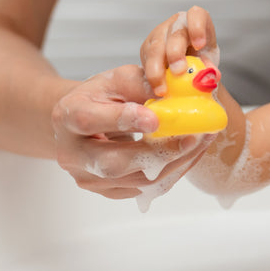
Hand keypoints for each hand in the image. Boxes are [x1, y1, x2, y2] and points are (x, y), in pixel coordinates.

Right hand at [51, 64, 216, 199]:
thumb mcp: (119, 79)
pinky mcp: (106, 191)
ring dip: (175, 163)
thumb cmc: (102, 96)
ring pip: (135, 181)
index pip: (89, 120)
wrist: (84, 119)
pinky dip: (172, 172)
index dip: (123, 120)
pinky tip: (190, 155)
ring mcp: (87, 177)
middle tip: (193, 138)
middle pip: (113, 163)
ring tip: (201, 143)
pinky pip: (144, 188)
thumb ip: (143, 85)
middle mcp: (71, 152)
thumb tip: (177, 96)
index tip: (155, 119)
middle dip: (159, 152)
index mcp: (67, 115)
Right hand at [141, 6, 218, 95]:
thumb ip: (210, 67)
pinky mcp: (147, 47)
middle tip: (178, 71)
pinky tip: (156, 87)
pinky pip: (146, 60)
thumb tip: (210, 74)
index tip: (200, 46)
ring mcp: (159, 34)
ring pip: (156, 48)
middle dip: (175, 53)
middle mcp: (176, 24)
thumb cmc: (200, 58)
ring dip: (158, 70)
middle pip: (174, 33)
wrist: (186, 67)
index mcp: (196, 21)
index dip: (197, 28)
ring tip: (163, 89)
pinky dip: (152, 75)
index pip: (196, 15)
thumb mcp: (208, 61)